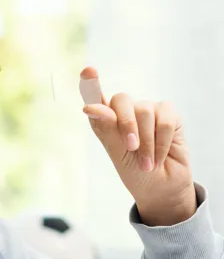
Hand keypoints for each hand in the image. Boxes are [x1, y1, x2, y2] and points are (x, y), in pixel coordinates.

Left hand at [80, 67, 196, 225]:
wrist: (160, 187)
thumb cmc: (135, 171)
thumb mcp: (117, 153)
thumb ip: (106, 128)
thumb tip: (89, 106)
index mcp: (107, 120)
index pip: (96, 97)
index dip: (91, 84)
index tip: (88, 72)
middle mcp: (126, 111)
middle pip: (122, 100)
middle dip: (127, 125)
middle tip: (131, 148)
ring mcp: (148, 110)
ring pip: (145, 111)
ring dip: (146, 142)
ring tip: (147, 163)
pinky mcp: (169, 115)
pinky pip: (165, 119)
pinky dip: (162, 141)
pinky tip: (160, 156)